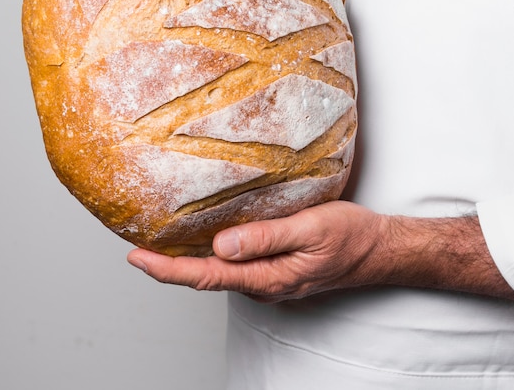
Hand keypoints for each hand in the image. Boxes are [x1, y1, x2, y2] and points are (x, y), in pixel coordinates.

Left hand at [127, 201, 513, 303]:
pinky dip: (210, 256)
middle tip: (137, 248)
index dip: (168, 269)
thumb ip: (267, 239)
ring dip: (186, 263)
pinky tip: (202, 241)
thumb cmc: (349, 236)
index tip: (137, 257)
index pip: (207, 276)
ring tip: (159, 245)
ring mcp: (269, 279)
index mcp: (269, 278)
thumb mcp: (311, 230)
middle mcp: (264, 284)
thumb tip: (221, 247)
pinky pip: (235, 266)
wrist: (377, 249)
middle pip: (205, 278)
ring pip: (218, 274)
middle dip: (168, 267)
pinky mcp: (275, 269)